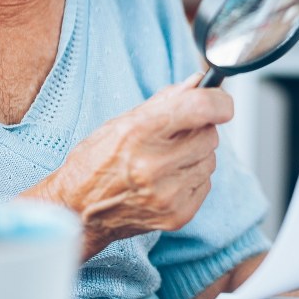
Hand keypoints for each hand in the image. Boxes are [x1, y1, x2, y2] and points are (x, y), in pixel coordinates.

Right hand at [25, 74, 230, 258]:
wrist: (77, 212)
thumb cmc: (95, 163)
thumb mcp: (122, 122)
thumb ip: (164, 101)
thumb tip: (197, 83)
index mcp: (139, 133)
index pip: (199, 108)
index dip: (218, 101)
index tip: (221, 102)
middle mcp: (154, 165)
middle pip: (210, 134)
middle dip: (199, 130)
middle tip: (175, 135)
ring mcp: (168, 194)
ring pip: (210, 159)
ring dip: (196, 155)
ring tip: (166, 160)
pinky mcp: (177, 215)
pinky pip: (205, 183)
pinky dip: (192, 178)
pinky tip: (167, 180)